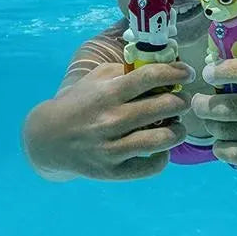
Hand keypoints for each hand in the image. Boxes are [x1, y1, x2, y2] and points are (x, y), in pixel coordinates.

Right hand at [23, 61, 194, 180]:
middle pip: (163, 107)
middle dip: (181, 101)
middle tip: (183, 100)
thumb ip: (126, 70)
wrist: (49, 139)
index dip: (175, 72)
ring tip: (177, 126)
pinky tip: (160, 148)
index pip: (150, 77)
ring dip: (178, 130)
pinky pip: (151, 166)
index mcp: (109, 93)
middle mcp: (112, 120)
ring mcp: (112, 148)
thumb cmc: (80, 102)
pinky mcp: (113, 172)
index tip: (187, 73)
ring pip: (162, 139)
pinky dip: (162, 156)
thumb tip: (161, 64)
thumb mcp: (97, 78)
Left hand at [191, 26, 236, 176]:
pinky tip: (223, 139)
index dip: (229, 69)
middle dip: (206, 104)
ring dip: (213, 125)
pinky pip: (234, 153)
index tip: (207, 71)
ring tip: (212, 119)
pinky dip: (220, 146)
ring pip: (229, 131)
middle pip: (234, 107)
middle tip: (197, 101)